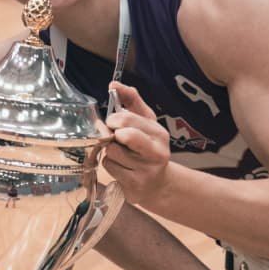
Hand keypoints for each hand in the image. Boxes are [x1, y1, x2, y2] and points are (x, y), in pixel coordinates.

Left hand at [101, 81, 170, 204]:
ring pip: (111, 151)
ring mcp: (147, 170)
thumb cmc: (148, 149)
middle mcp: (157, 152)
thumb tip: (114, 84)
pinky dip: (109, 165)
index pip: (128, 118)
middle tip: (114, 137)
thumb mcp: (146, 122)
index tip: (113, 123)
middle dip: (111, 134)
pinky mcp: (135, 185)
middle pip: (122, 134)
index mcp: (159, 133)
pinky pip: (109, 167)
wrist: (159, 185)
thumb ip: (132, 101)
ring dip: (109, 150)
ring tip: (120, 154)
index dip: (113, 119)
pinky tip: (121, 167)